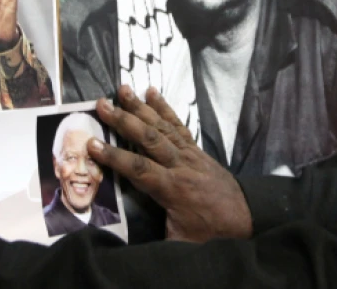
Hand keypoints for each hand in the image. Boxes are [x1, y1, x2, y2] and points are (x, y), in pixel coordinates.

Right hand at [88, 86, 252, 242]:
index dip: (114, 157)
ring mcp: (189, 153)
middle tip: (101, 105)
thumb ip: (155, 237)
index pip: (138, 168)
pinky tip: (152, 93)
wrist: (246, 218)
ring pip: (162, 126)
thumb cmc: (210, 231)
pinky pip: (178, 125)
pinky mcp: (195, 149)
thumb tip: (127, 246)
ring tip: (122, 89)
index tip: (91, 144)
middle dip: (123, 120)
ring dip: (141, 107)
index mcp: (172, 188)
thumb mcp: (180, 241)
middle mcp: (180, 165)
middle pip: (148, 138)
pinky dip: (164, 108)